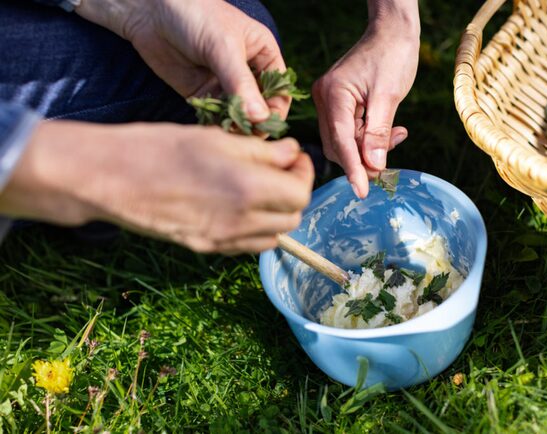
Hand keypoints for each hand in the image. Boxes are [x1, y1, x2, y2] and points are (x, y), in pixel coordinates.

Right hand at [0, 122, 313, 253]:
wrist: (109, 179)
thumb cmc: (159, 148)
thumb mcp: (216, 138)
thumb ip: (262, 151)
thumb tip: (291, 154)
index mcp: (248, 189)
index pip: (300, 192)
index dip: (303, 172)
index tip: (294, 157)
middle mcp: (241, 221)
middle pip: (292, 218)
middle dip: (294, 192)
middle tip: (281, 170)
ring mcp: (223, 240)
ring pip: (274, 236)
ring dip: (278, 213)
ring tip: (262, 188)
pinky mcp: (206, 248)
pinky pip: (248, 245)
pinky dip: (257, 228)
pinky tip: (241, 206)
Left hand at [77, 0, 288, 122]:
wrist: (150, 11)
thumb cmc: (196, 15)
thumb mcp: (223, 47)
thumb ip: (241, 83)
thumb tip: (260, 118)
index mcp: (264, 56)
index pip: (280, 91)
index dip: (275, 111)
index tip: (265, 127)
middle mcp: (247, 73)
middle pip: (260, 108)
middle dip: (255, 123)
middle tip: (245, 135)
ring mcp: (224, 85)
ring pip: (239, 115)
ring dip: (235, 126)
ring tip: (227, 133)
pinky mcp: (203, 94)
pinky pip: (215, 116)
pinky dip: (215, 124)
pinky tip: (212, 128)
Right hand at [312, 22, 418, 197]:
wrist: (393, 31)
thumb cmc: (393, 55)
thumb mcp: (390, 95)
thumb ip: (379, 132)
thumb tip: (374, 166)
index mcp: (333, 93)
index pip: (340, 140)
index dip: (353, 168)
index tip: (363, 192)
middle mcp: (324, 98)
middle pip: (338, 145)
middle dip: (362, 159)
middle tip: (388, 165)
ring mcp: (329, 101)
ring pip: (344, 142)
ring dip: (368, 149)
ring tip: (396, 137)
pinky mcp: (338, 104)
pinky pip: (350, 131)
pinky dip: (368, 138)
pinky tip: (391, 132)